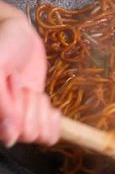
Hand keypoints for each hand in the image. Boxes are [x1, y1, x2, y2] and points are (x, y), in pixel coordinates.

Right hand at [0, 1, 59, 146]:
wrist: (17, 33)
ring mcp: (19, 122)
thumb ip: (1, 104)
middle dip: (27, 103)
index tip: (11, 79)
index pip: (11, 134)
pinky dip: (52, 118)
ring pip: (39, 134)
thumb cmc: (2, 45)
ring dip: (38, 106)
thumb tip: (10, 139)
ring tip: (26, 86)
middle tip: (18, 80)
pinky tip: (44, 101)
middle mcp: (1, 123)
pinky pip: (50, 136)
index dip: (16, 106)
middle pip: (27, 135)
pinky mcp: (37, 116)